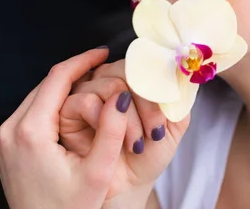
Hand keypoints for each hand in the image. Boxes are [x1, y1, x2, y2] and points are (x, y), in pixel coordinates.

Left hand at [0, 49, 133, 208]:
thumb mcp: (99, 174)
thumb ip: (112, 132)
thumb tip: (121, 96)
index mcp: (29, 133)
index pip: (56, 79)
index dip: (82, 60)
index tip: (103, 52)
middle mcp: (9, 131)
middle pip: (45, 85)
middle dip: (75, 72)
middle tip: (103, 66)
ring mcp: (2, 139)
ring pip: (37, 96)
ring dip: (64, 87)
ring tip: (93, 82)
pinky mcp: (4, 146)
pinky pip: (30, 111)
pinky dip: (52, 102)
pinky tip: (73, 106)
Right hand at [60, 58, 189, 206]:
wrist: (128, 186)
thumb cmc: (148, 153)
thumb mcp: (174, 124)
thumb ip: (179, 97)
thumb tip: (180, 72)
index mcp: (134, 78)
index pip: (146, 63)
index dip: (158, 87)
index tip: (168, 115)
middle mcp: (110, 79)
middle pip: (128, 70)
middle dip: (146, 104)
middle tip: (154, 133)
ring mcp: (88, 91)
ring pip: (110, 85)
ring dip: (129, 118)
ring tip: (136, 144)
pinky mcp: (69, 109)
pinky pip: (86, 100)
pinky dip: (104, 120)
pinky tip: (114, 140)